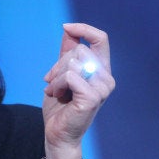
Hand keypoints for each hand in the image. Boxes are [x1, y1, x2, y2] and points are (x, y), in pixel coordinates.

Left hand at [42, 23, 114, 158]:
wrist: (58, 132)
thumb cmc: (61, 105)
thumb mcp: (62, 73)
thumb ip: (68, 53)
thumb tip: (68, 29)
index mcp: (101, 70)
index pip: (101, 39)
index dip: (84, 28)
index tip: (66, 26)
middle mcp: (106, 77)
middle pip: (79, 51)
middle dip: (58, 64)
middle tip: (51, 81)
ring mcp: (102, 88)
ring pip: (72, 63)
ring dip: (56, 77)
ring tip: (55, 91)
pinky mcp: (93, 97)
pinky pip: (70, 76)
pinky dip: (57, 84)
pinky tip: (57, 95)